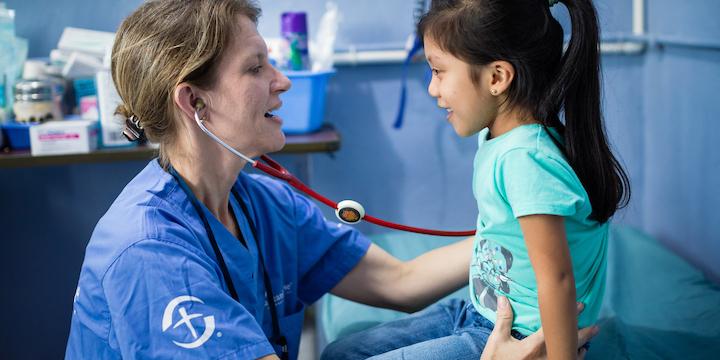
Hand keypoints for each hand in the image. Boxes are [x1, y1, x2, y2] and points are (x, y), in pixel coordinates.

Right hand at [479, 297, 598, 359]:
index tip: (580, 307)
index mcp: (533, 347)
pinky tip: (578, 355)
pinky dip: (574, 359)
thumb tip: (503, 298)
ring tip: (587, 340)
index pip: (554, 328)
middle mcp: (545, 358)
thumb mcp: (497, 340)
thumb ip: (503, 319)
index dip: (568, 317)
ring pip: (572, 358)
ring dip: (580, 348)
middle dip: (583, 334)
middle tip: (595, 327)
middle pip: (569, 344)